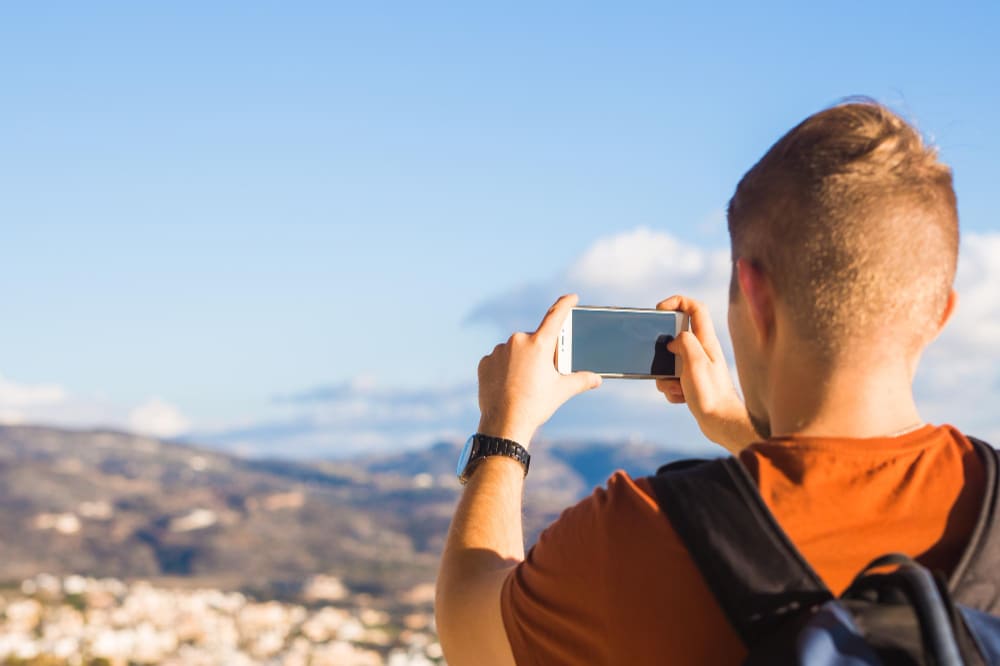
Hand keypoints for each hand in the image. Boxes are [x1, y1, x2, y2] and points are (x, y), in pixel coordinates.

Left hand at [477, 294, 601, 446]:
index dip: (565, 304)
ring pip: (516, 350)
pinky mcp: (485, 362)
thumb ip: (581, 380)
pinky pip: (499, 360)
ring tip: (524, 384)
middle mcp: (518, 341)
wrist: (504, 423)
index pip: (556, 315)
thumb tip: (597, 379)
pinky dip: (505, 368)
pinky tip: (509, 384)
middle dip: (541, 353)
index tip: (572, 297)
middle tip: (543, 375)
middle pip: (535, 341)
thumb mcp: (562, 391)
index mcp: (539, 344)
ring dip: (522, 361)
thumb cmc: (535, 405)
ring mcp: (499, 351)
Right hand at [655, 295, 756, 454]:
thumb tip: (673, 340)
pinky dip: (671, 389)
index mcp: (706, 341)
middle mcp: (702, 351)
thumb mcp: (695, 363)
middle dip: (663, 350)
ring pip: (670, 361)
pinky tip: (682, 399)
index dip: (676, 302)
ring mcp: (697, 367)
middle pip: (676, 336)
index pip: (694, 308)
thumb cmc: (711, 394)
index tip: (660, 310)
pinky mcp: (692, 383)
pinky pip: (671, 380)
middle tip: (662, 361)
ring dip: (665, 376)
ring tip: (677, 388)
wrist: (721, 424)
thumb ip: (684, 342)